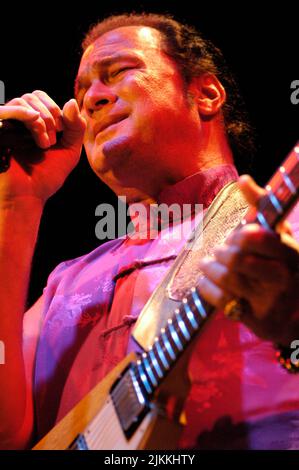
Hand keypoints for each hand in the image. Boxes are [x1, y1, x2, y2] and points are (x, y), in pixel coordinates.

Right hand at [0, 90, 85, 203]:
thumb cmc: (46, 177)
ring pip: (22, 101)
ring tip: (44, 144)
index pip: (42, 98)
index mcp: (33, 123)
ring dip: (40, 121)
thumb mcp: (69, 151)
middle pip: (33, 96)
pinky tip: (37, 129)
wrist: (27, 196)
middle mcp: (18, 121)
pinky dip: (24, 114)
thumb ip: (75, 127)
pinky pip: (6, 109)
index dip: (56, 110)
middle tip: (53, 140)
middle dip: (50, 115)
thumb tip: (71, 101)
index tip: (62, 133)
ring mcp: (6, 125)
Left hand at [197, 175, 298, 345]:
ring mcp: (270, 303)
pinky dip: (206, 287)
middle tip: (219, 250)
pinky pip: (220, 300)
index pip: (260, 238)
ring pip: (226, 278)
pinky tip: (206, 281)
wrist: (296, 315)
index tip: (239, 236)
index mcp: (293, 256)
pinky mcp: (255, 320)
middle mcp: (284, 280)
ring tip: (207, 263)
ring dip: (209, 267)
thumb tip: (243, 179)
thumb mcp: (280, 238)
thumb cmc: (284, 267)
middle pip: (238, 259)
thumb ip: (263, 207)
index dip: (241, 235)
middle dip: (222, 251)